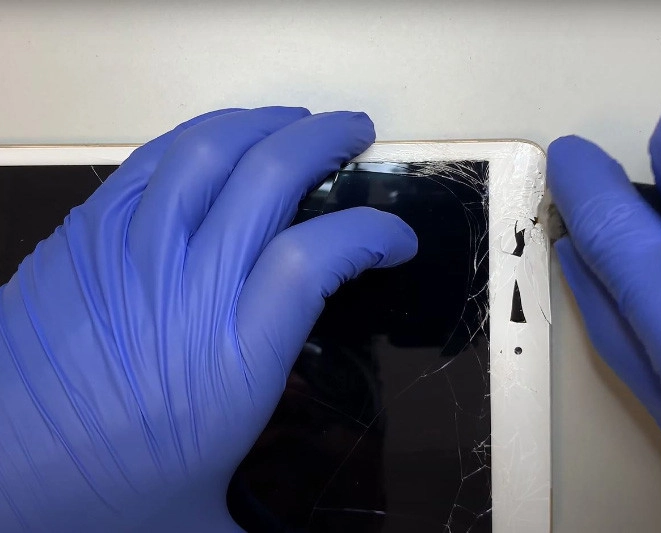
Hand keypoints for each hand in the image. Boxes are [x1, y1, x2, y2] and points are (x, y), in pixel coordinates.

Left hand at [0, 108, 416, 530]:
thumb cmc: (102, 499)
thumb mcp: (207, 513)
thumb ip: (267, 508)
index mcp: (232, 358)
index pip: (319, 257)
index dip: (371, 233)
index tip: (397, 239)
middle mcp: (187, 288)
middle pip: (269, 178)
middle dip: (327, 140)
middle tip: (357, 130)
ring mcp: (128, 251)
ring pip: (207, 150)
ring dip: (265, 123)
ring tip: (296, 119)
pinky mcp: (84, 236)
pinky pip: (150, 163)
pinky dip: (198, 138)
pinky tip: (219, 142)